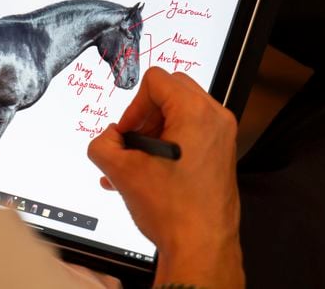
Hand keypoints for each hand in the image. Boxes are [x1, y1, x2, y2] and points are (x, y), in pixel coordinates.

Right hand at [88, 67, 242, 287]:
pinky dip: (168, 142)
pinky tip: (149, 172)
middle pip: (170, 91)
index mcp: (195, 112)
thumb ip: (102, 144)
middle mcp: (215, 119)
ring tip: (138, 163)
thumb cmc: (177, 212)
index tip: (128, 132)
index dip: (133, 106)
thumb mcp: (122, 171)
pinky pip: (191, 131)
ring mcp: (222, 136)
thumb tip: (107, 138)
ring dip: (153, 131)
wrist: (201, 246)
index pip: (156, 80)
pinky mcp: (221, 152)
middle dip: (144, 116)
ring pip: (180, 112)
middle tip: (133, 142)